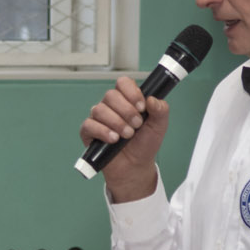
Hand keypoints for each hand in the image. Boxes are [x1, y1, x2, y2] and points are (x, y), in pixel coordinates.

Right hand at [77, 75, 167, 201]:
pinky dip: (102, 131)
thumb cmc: (144, 144)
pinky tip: (113, 139)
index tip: (141, 107)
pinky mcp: (88, 132)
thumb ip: (160, 110)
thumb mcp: (159, 126)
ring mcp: (98, 118)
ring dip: (116, 122)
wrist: (136, 166)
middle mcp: (111, 106)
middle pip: (111, 95)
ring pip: (100, 109)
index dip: (131, 92)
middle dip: (126, 111)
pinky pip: (89, 125)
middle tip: (137, 125)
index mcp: (127, 99)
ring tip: (127, 136)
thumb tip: (152, 99)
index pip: (123, 83)